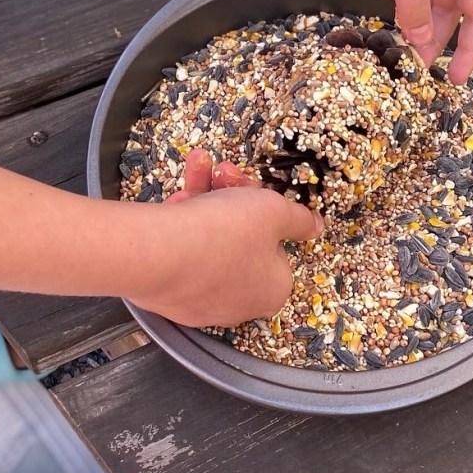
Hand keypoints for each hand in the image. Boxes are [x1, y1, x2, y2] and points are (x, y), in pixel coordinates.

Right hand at [125, 149, 321, 326]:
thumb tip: (315, 225)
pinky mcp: (168, 295)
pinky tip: (176, 199)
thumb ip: (298, 219)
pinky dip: (181, 223)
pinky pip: (182, 253)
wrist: (157, 252)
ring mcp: (201, 302)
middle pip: (242, 242)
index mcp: (274, 290)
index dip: (266, 217)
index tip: (254, 193)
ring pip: (209, 242)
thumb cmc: (226, 231)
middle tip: (224, 173)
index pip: (278, 250)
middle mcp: (240, 304)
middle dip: (231, 201)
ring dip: (205, 201)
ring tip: (199, 168)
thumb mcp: (273, 211)